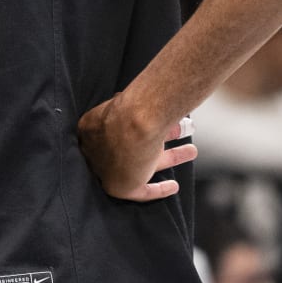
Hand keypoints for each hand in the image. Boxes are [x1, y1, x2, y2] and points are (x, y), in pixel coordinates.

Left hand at [77, 94, 195, 201]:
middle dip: (156, 140)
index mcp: (91, 127)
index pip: (111, 131)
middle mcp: (94, 149)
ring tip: (191, 151)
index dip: (135, 128)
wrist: (130, 125)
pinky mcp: (118, 187)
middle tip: (177, 132)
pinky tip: (173, 186)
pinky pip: (140, 191)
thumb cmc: (132, 107)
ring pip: (141, 164)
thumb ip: (137, 102)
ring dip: (168, 157)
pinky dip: (158, 189)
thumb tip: (151, 91)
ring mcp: (104, 169)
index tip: (155, 124)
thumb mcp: (133, 99)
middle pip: (128, 148)